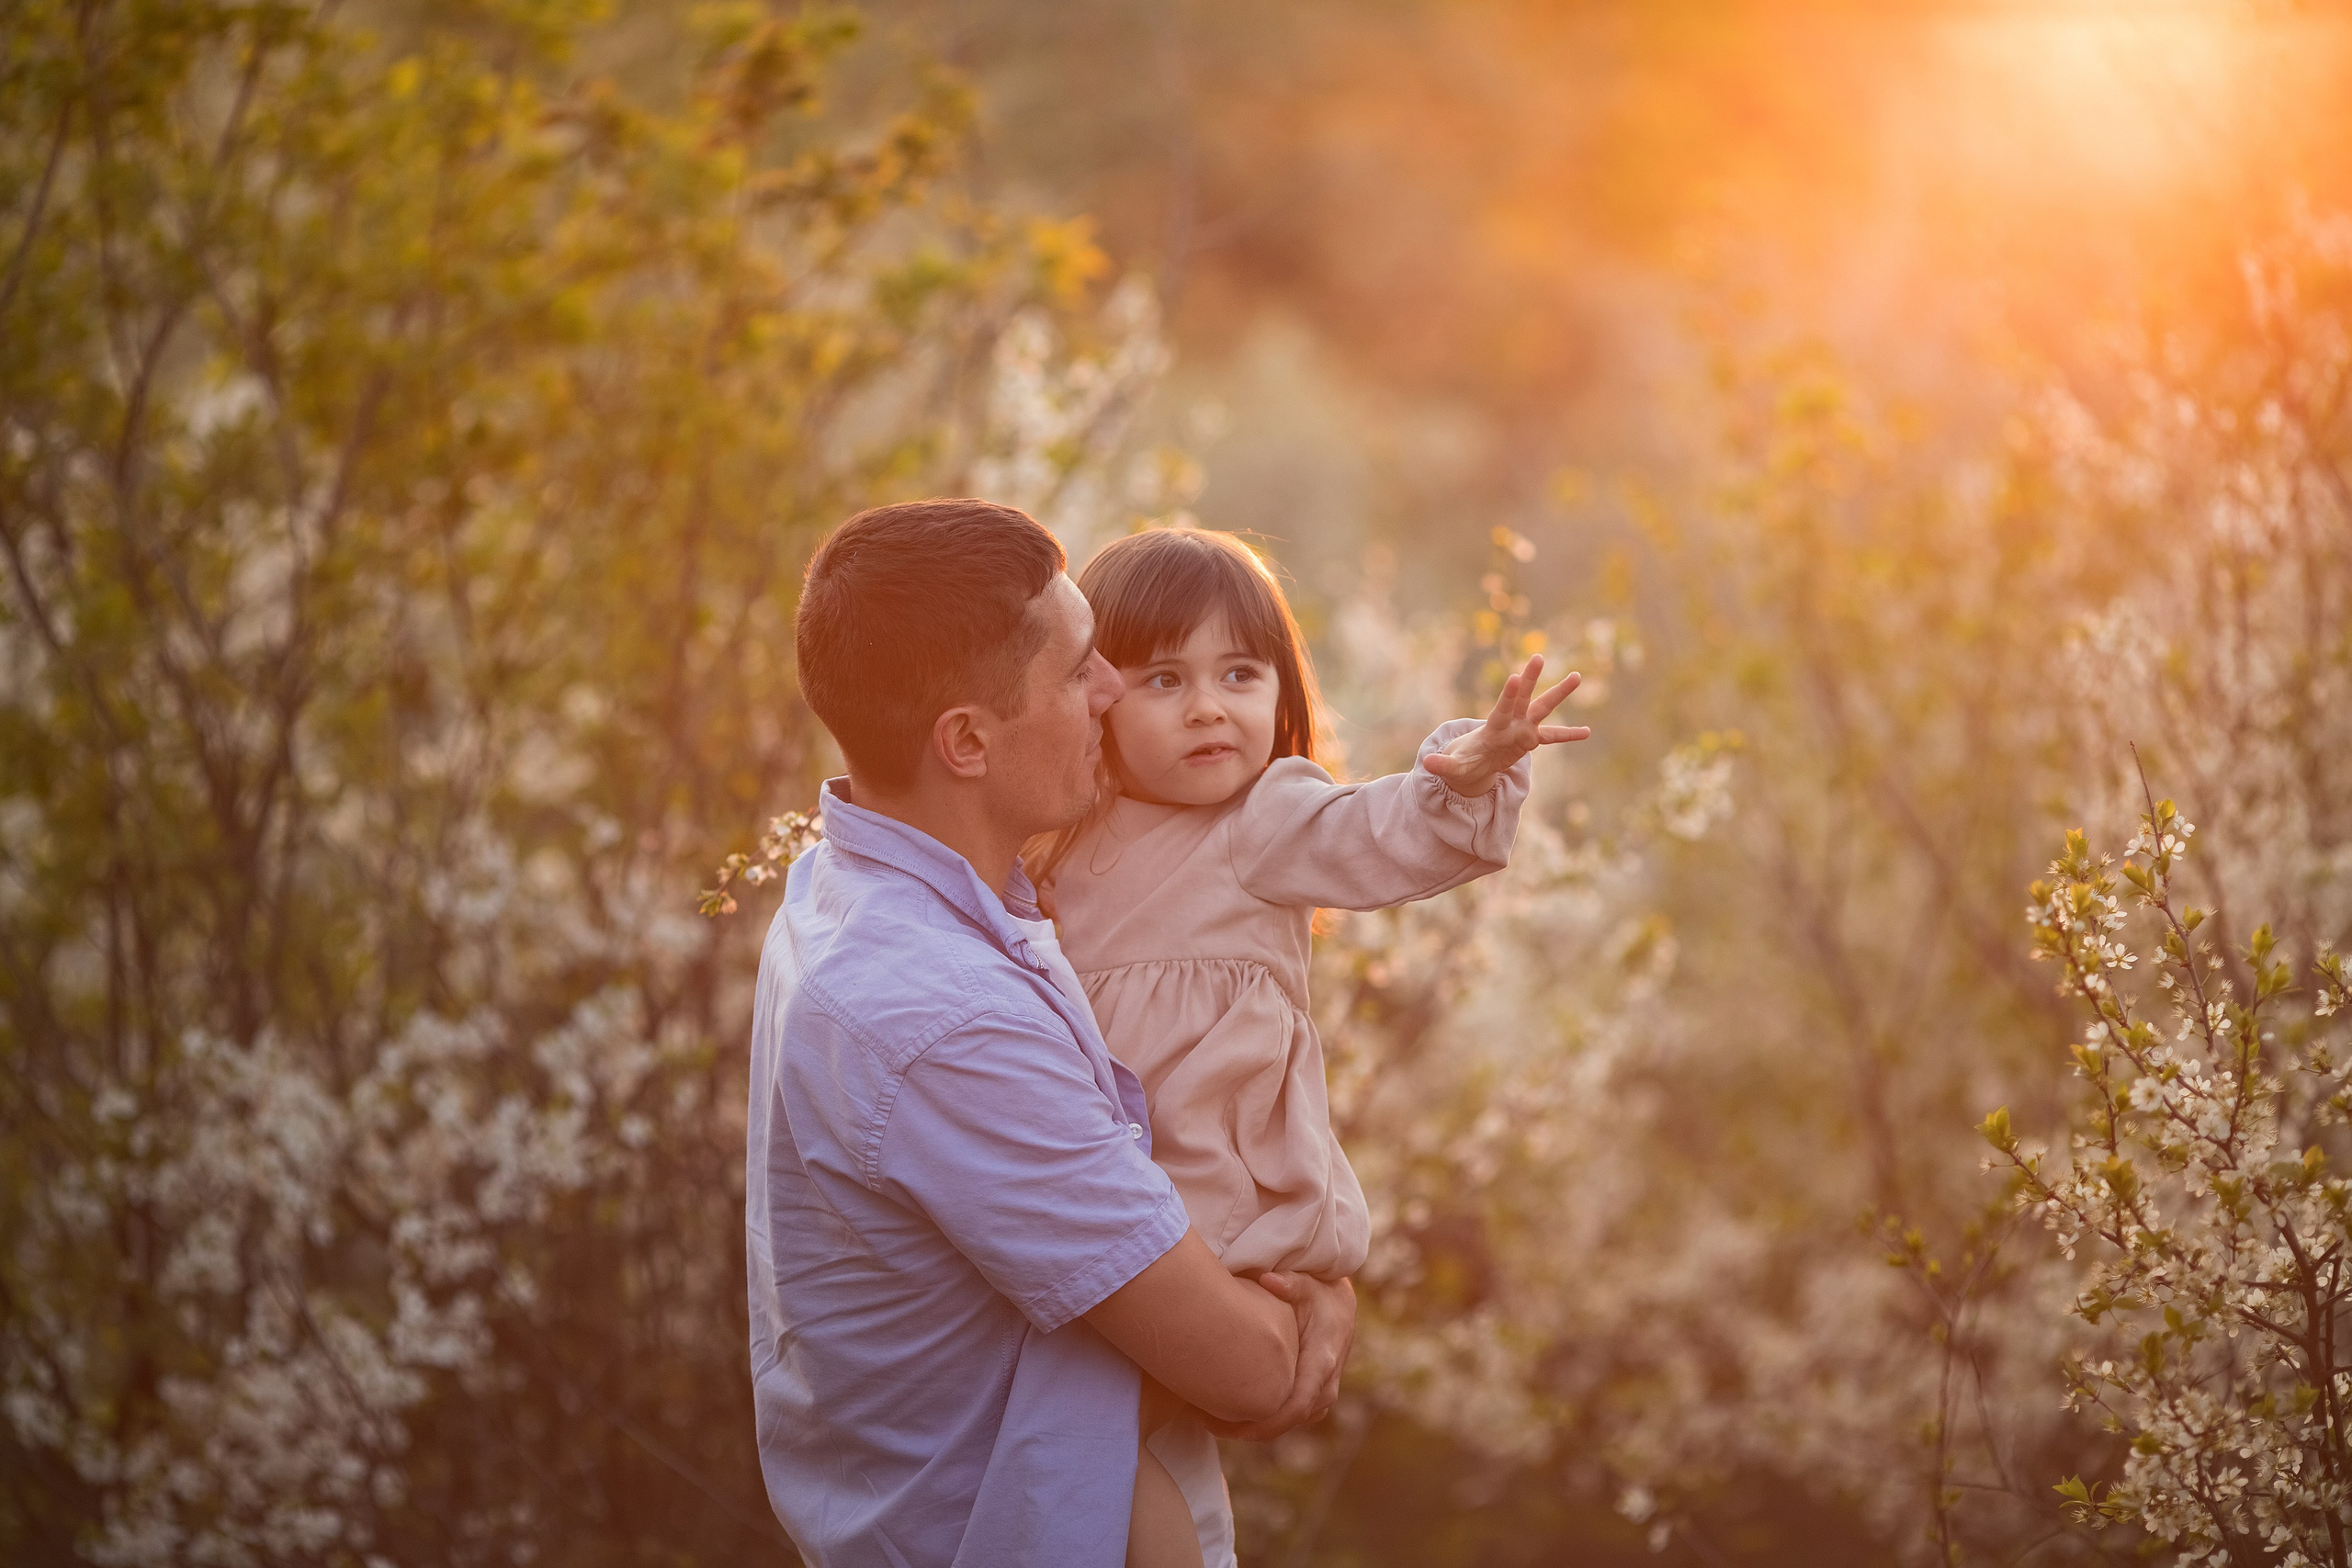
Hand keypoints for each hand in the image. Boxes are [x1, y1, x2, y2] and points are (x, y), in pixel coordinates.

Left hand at [1202, 1272, 1354, 1441]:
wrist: (1340, 1305)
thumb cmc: (1318, 1293)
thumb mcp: (1305, 1284)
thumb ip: (1289, 1282)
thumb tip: (1269, 1280)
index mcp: (1321, 1362)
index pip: (1296, 1406)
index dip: (1266, 1423)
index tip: (1233, 1427)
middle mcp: (1326, 1385)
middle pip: (1288, 1422)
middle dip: (1251, 1429)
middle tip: (1210, 1424)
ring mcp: (1323, 1394)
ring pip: (1289, 1423)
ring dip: (1256, 1428)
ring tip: (1216, 1423)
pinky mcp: (1315, 1397)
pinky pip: (1291, 1418)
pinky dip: (1266, 1422)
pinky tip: (1236, 1415)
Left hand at [1421, 654, 1589, 798]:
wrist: (1471, 764)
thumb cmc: (1462, 763)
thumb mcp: (1452, 767)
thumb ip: (1442, 765)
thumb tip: (1427, 765)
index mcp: (1493, 727)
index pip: (1503, 708)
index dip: (1509, 695)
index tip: (1516, 677)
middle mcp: (1511, 723)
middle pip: (1524, 698)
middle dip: (1531, 678)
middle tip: (1537, 656)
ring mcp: (1522, 729)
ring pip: (1544, 709)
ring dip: (1559, 693)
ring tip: (1577, 676)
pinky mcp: (1530, 740)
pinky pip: (1553, 737)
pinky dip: (1568, 735)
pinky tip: (1587, 732)